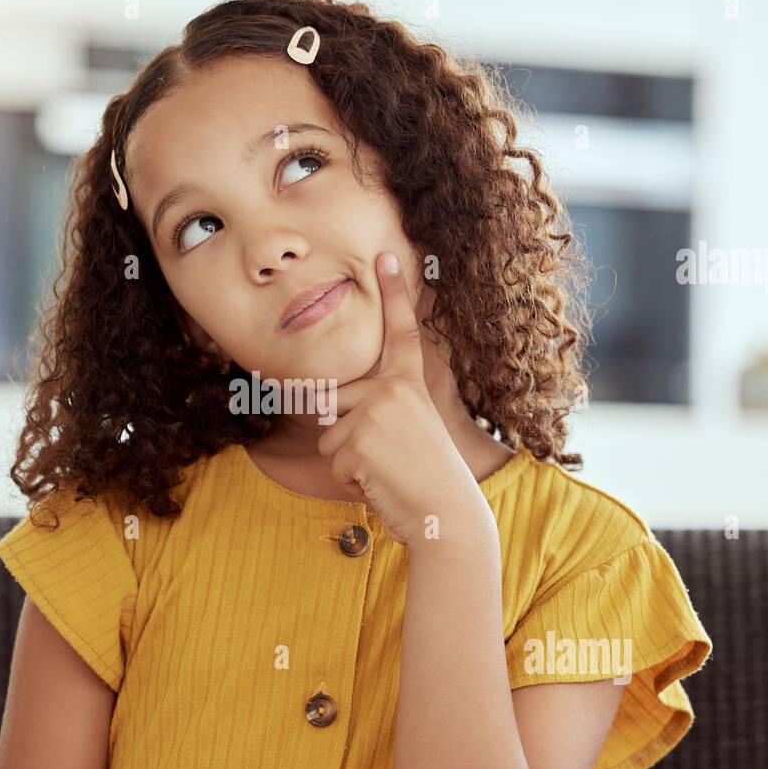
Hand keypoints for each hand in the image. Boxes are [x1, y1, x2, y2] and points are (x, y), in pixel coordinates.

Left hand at [316, 252, 482, 544]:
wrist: (446, 513)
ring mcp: (376, 411)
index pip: (401, 333)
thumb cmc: (426, 480)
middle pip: (334, 403)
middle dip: (345, 438)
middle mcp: (393, 390)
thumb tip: (321, 404)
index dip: (395, 292)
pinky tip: (380, 484)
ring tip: (385, 473)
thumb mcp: (406, 433)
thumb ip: (374, 413)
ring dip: (348, 463)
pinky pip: (333, 462)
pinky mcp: (360, 438)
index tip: (386, 255)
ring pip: (329, 437)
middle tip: (386, 460)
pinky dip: (350, 481)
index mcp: (408, 385)